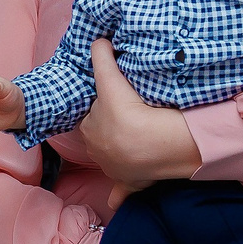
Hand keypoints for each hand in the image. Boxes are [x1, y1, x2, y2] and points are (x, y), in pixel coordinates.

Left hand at [75, 39, 200, 192]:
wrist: (152, 144)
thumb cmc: (130, 113)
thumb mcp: (112, 81)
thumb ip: (102, 59)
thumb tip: (98, 41)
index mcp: (90, 129)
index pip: (94, 114)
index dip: (106, 106)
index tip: (120, 103)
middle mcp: (98, 152)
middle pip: (103, 135)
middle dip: (114, 128)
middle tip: (135, 117)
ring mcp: (114, 170)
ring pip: (114, 158)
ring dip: (122, 152)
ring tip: (143, 138)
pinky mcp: (131, 184)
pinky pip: (120, 193)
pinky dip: (119, 196)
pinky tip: (118, 201)